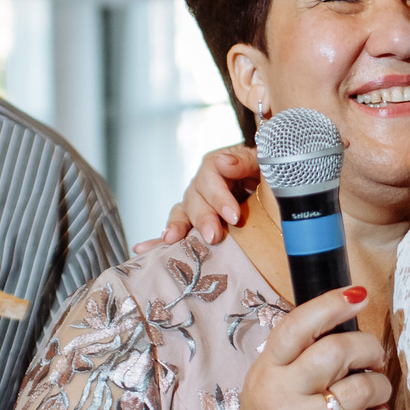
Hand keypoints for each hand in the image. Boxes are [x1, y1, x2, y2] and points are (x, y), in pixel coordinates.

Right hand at [132, 144, 258, 250]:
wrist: (267, 192)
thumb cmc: (265, 175)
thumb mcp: (262, 162)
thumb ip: (246, 160)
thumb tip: (223, 162)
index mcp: (218, 165)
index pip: (211, 173)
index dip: (220, 196)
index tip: (233, 216)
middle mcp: (201, 184)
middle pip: (195, 196)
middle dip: (203, 218)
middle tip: (214, 236)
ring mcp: (194, 204)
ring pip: (181, 213)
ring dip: (177, 227)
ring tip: (171, 239)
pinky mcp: (191, 223)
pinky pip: (173, 230)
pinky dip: (157, 240)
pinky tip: (143, 249)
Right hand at [212, 286, 391, 409]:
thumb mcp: (264, 390)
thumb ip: (295, 361)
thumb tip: (344, 328)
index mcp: (265, 373)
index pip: (298, 326)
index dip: (331, 305)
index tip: (357, 296)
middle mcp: (280, 396)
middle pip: (337, 350)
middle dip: (369, 348)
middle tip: (374, 358)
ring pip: (362, 388)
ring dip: (380, 386)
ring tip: (375, 393)